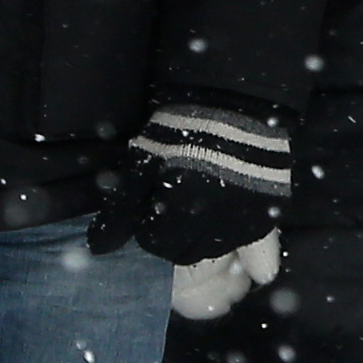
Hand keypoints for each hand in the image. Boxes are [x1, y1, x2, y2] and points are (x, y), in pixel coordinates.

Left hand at [90, 104, 291, 289]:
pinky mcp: (263, 217)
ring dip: (202, 237)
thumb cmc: (178, 134)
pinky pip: (246, 245)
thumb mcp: (140, 166)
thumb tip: (98, 249)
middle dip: (174, 235)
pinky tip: (229, 226)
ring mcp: (240, 225)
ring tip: (201, 204)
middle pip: (184, 253)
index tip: (155, 201)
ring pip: (214, 251)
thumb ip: (120, 211)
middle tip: (176, 203)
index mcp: (177, 217)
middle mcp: (211, 229)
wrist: (231, 108)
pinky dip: (237, 242)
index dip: (150, 223)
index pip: (154, 243)